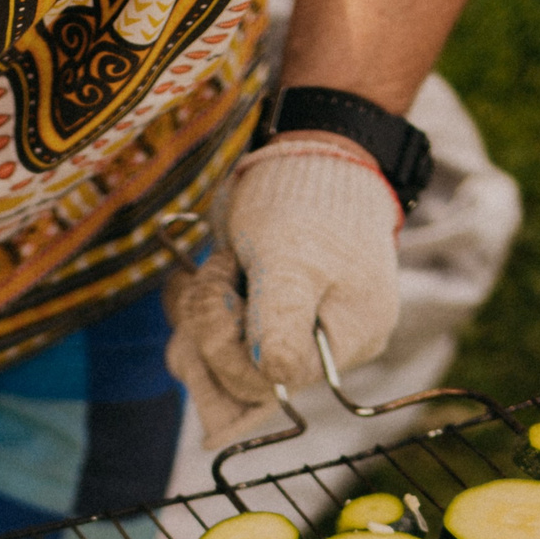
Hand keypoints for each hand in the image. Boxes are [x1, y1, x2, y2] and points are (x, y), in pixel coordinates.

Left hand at [163, 134, 402, 447]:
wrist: (310, 155)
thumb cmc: (308, 201)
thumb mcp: (291, 257)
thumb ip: (282, 318)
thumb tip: (277, 377)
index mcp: (348, 338)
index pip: (273, 383)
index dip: (231, 350)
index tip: (226, 289)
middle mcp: (319, 348)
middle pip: (240, 380)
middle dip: (211, 327)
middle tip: (216, 271)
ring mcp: (285, 334)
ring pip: (216, 365)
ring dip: (194, 317)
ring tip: (213, 267)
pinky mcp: (256, 320)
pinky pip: (210, 341)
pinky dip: (191, 310)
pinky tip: (196, 276)